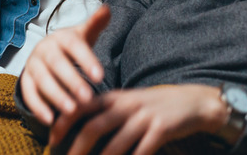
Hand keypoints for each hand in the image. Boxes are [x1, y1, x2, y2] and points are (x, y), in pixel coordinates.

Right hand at [20, 5, 110, 126]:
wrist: (48, 53)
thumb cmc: (72, 46)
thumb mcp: (84, 35)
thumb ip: (96, 24)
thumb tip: (107, 9)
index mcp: (62, 37)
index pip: (74, 46)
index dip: (87, 60)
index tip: (101, 76)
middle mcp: (44, 49)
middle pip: (57, 64)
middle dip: (72, 81)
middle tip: (88, 98)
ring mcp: (32, 65)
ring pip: (42, 81)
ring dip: (56, 96)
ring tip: (72, 111)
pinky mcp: (25, 80)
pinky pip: (29, 94)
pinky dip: (38, 107)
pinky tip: (51, 120)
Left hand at [56, 85, 225, 154]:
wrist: (193, 102)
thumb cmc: (156, 106)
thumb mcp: (130, 102)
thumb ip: (108, 111)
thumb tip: (80, 129)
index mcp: (116, 96)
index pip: (83, 105)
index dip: (64, 122)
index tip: (52, 138)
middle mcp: (128, 105)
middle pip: (95, 127)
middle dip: (77, 148)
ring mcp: (145, 117)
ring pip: (116, 145)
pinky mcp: (161, 129)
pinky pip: (142, 152)